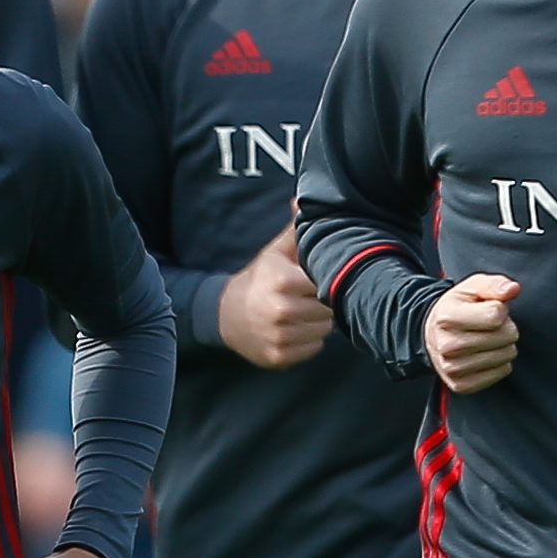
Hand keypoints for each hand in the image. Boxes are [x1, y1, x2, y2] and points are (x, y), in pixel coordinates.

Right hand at [219, 231, 334, 368]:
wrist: (227, 315)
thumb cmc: (260, 279)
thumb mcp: (275, 252)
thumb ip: (295, 229)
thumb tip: (302, 200)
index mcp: (283, 281)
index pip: (328, 282)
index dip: (326, 280)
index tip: (317, 279)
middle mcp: (281, 310)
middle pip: (329, 308)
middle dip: (323, 302)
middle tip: (308, 297)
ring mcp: (280, 336)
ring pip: (325, 330)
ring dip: (318, 322)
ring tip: (301, 312)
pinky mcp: (279, 357)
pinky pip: (314, 348)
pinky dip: (309, 341)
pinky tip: (294, 329)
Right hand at [425, 273, 521, 393]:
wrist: (433, 335)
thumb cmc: (459, 308)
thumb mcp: (473, 288)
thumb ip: (494, 285)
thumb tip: (513, 289)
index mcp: (447, 317)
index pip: (496, 315)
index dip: (500, 309)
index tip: (490, 309)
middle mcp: (447, 345)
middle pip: (505, 336)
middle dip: (505, 327)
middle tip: (489, 326)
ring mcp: (453, 369)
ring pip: (506, 355)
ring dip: (503, 345)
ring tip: (487, 339)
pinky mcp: (462, 385)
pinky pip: (502, 371)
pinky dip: (500, 363)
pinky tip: (486, 354)